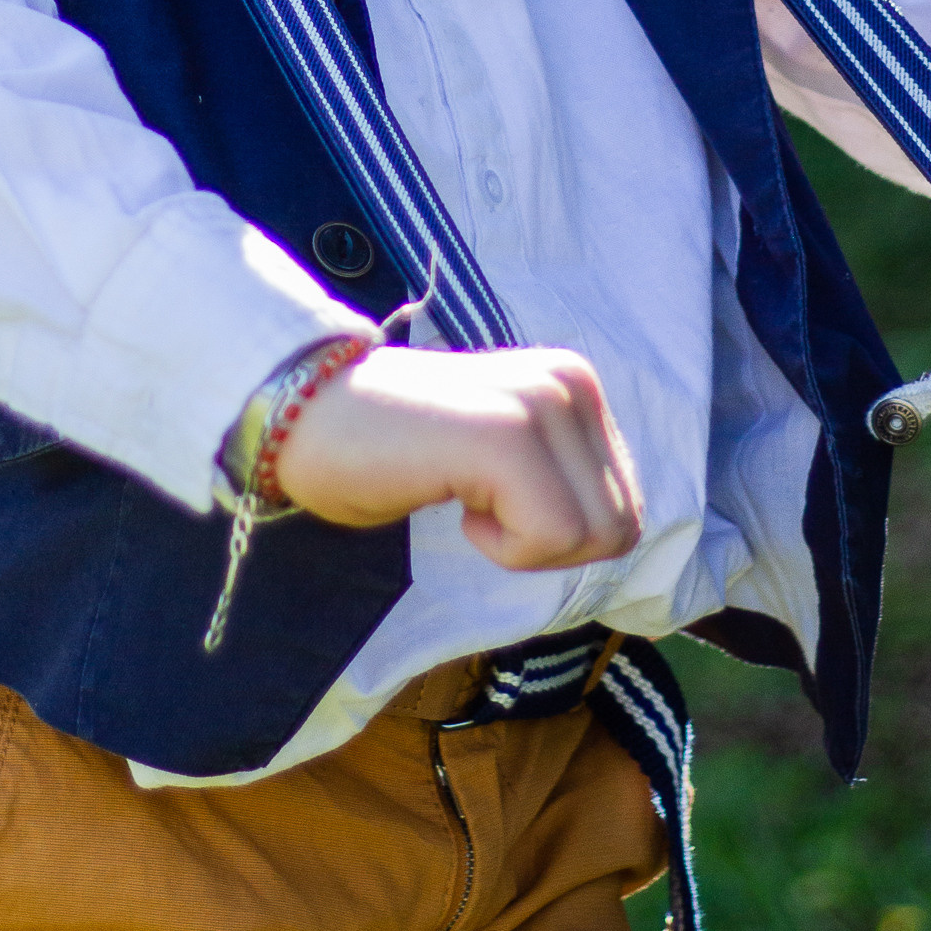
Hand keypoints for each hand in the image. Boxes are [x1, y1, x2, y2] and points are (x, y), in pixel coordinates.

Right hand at [272, 342, 644, 570]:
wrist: (307, 418)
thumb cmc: (391, 452)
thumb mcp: (507, 460)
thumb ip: (560, 477)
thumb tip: (616, 534)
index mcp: (574, 384)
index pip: (622, 507)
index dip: (557, 535)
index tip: (491, 499)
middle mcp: (570, 382)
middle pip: (618, 528)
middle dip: (547, 546)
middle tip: (477, 505)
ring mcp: (541, 402)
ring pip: (593, 537)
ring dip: (524, 546)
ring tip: (465, 497)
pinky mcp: (508, 435)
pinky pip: (549, 537)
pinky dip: (501, 548)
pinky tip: (453, 501)